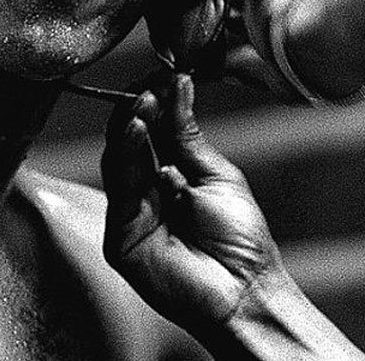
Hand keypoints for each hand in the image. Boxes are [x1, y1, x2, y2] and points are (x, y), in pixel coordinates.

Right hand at [102, 73, 283, 348]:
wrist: (245, 288)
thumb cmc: (238, 236)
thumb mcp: (215, 173)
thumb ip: (188, 133)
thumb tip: (178, 84)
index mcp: (168, 171)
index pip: (150, 128)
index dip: (152, 101)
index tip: (161, 76)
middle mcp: (145, 188)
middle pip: (129, 140)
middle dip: (138, 110)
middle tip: (149, 87)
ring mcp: (130, 211)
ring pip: (119, 159)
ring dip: (130, 127)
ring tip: (143, 102)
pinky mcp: (120, 235)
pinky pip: (119, 190)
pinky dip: (126, 156)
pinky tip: (136, 130)